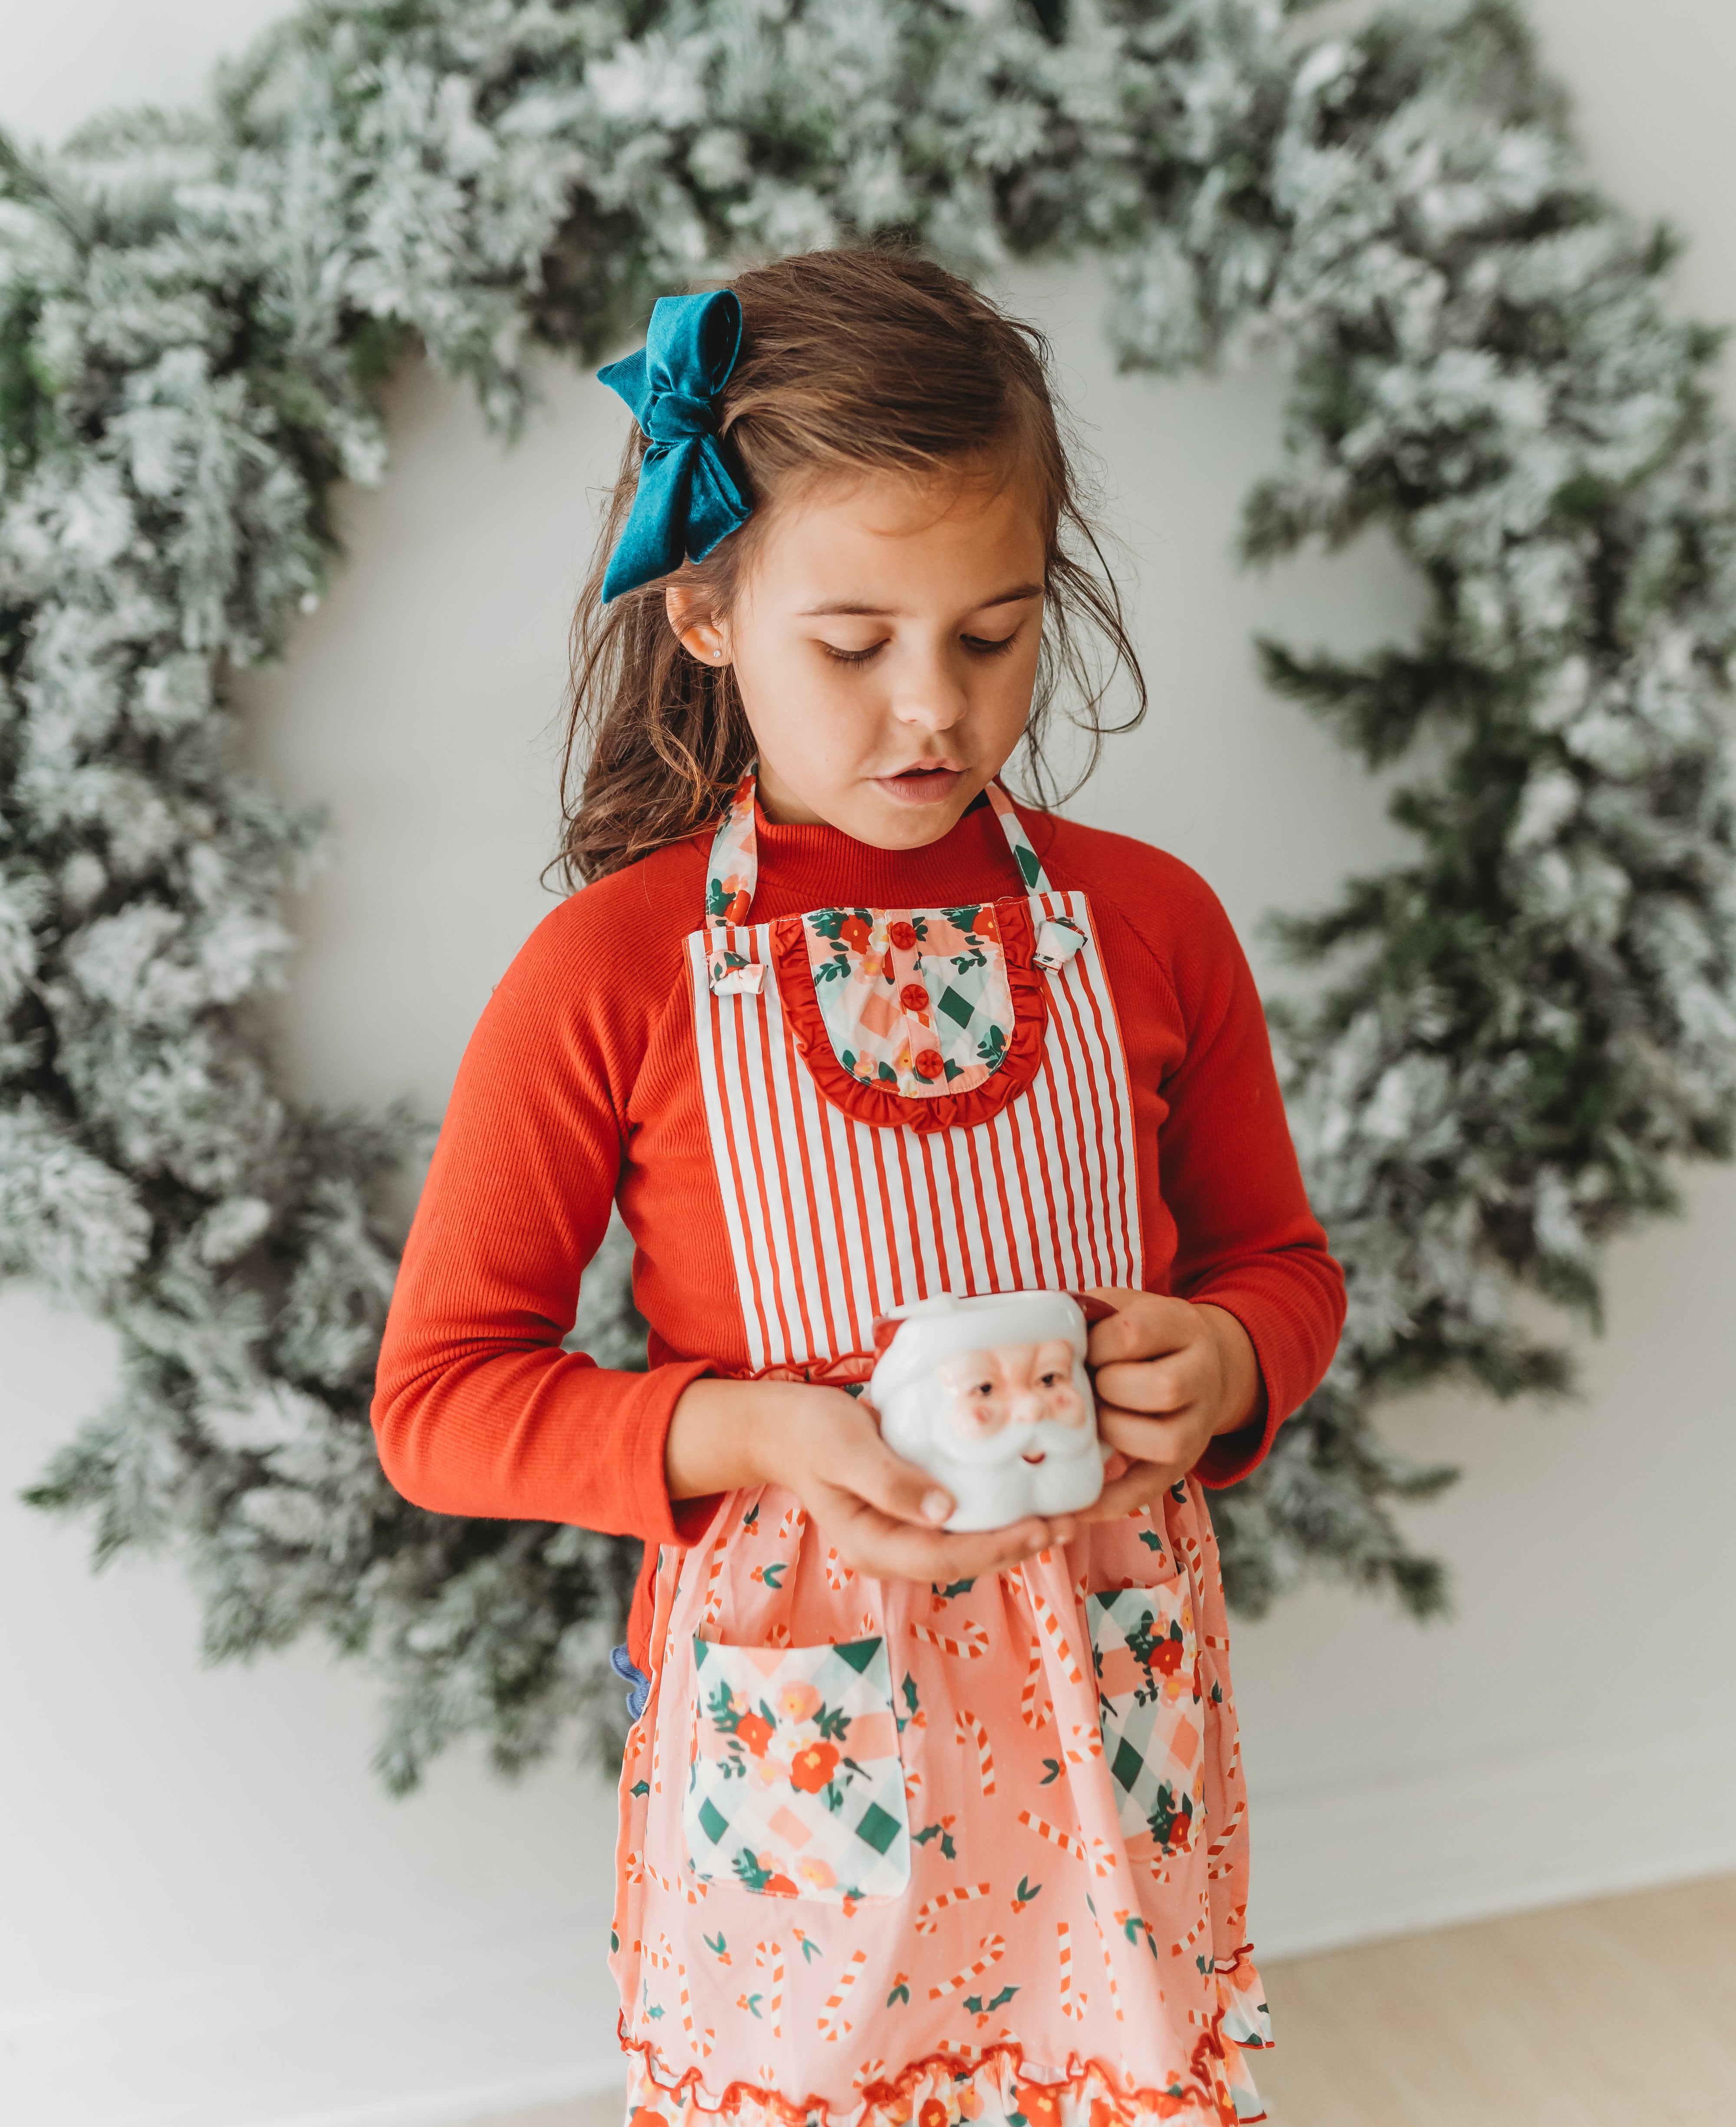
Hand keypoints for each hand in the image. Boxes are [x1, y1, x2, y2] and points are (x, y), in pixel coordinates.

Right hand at [666, 1377, 1076, 1581]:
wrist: (785, 1424)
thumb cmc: (811, 1431)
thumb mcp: (846, 1448)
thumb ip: (889, 1480)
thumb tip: (943, 1511)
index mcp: (872, 1544)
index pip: (945, 1558)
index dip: (997, 1548)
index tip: (1041, 1526)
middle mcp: (891, 1551)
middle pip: (965, 1561)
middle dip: (1019, 1545)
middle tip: (1071, 1520)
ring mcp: (902, 1536)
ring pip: (968, 1547)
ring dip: (1015, 1533)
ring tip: (1064, 1513)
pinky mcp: (912, 1515)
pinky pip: (961, 1525)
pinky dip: (997, 1514)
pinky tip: (1027, 1496)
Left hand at [1076, 1290, 1264, 1523]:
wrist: (1204, 1360)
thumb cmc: (1144, 1334)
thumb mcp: (1124, 1307)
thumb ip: (1088, 1314)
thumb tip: (1034, 1333)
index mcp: (1181, 1326)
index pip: (1135, 1335)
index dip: (1097, 1344)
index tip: (1082, 1348)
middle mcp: (1201, 1376)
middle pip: (1162, 1388)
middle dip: (1109, 1389)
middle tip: (1089, 1386)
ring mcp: (1198, 1425)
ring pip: (1165, 1441)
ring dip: (1114, 1434)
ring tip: (1093, 1420)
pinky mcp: (1184, 1462)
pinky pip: (1152, 1488)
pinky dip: (1113, 1501)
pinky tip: (1079, 1503)